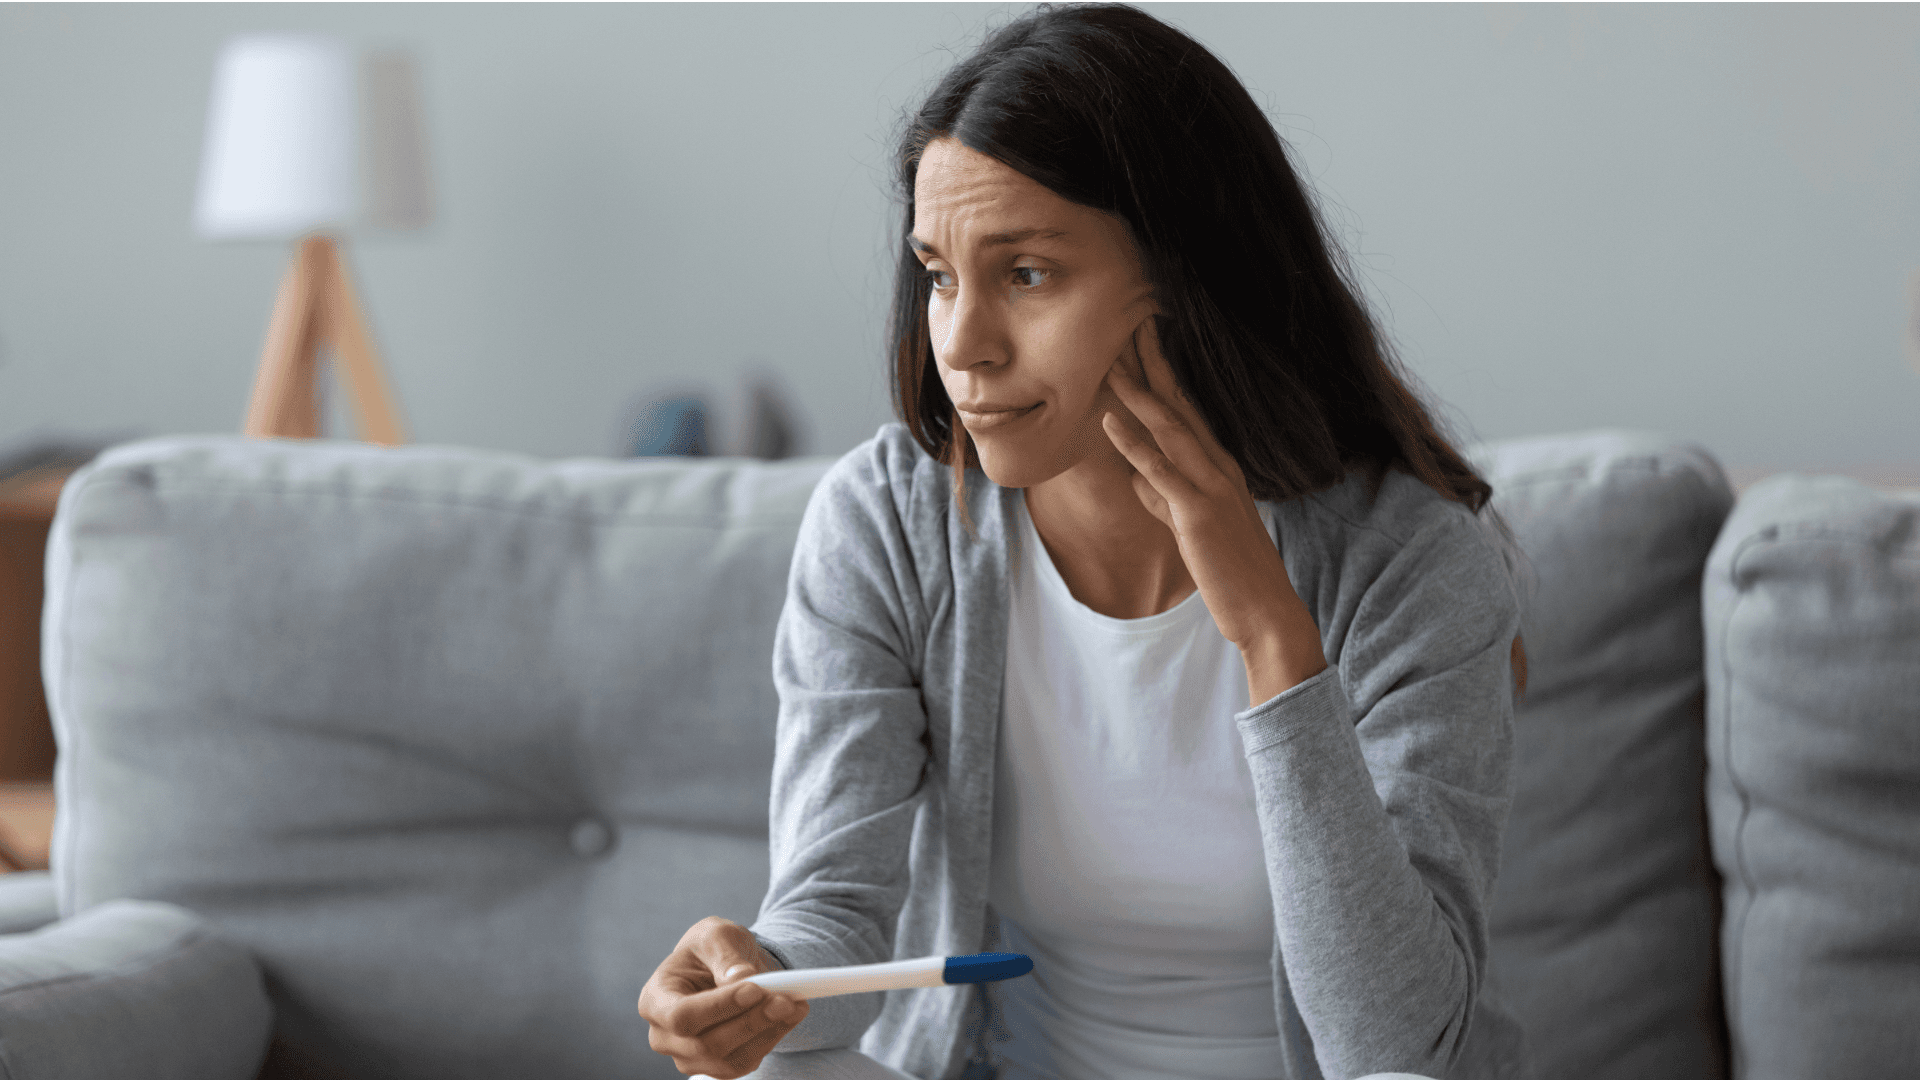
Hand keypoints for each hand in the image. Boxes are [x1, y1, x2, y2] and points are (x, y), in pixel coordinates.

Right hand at [639, 916, 809, 1078]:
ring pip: (730, 1059)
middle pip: (707, 1043)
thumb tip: (742, 979)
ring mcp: (689, 1056)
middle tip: (786, 999)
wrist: (725, 966)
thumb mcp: (716, 935)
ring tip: (795, 1004)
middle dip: (752, 1021)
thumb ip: (726, 955)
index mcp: (655, 1000)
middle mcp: (665, 1036)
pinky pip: (745, 1062)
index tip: (756, 989)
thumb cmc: (712, 948)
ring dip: (767, 1033)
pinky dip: (772, 1040)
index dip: (719, 1007)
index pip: (682, 1016)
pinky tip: (790, 1016)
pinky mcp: (717, 1066)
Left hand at [1101, 317, 1326, 696]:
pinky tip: (1109, 420)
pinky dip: (1134, 443)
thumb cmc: (1231, 572)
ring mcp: (1210, 488)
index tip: (1143, 338)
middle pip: (1179, 405)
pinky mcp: (1198, 514)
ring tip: (1110, 358)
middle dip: (1153, 363)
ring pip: (1169, 428)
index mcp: (1219, 467)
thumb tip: (1135, 477)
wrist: (1266, 612)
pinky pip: (1161, 471)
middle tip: (1130, 321)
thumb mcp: (1191, 527)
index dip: (1164, 373)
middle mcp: (1218, 467)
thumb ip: (1164, 499)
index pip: (1187, 410)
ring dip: (1138, 391)